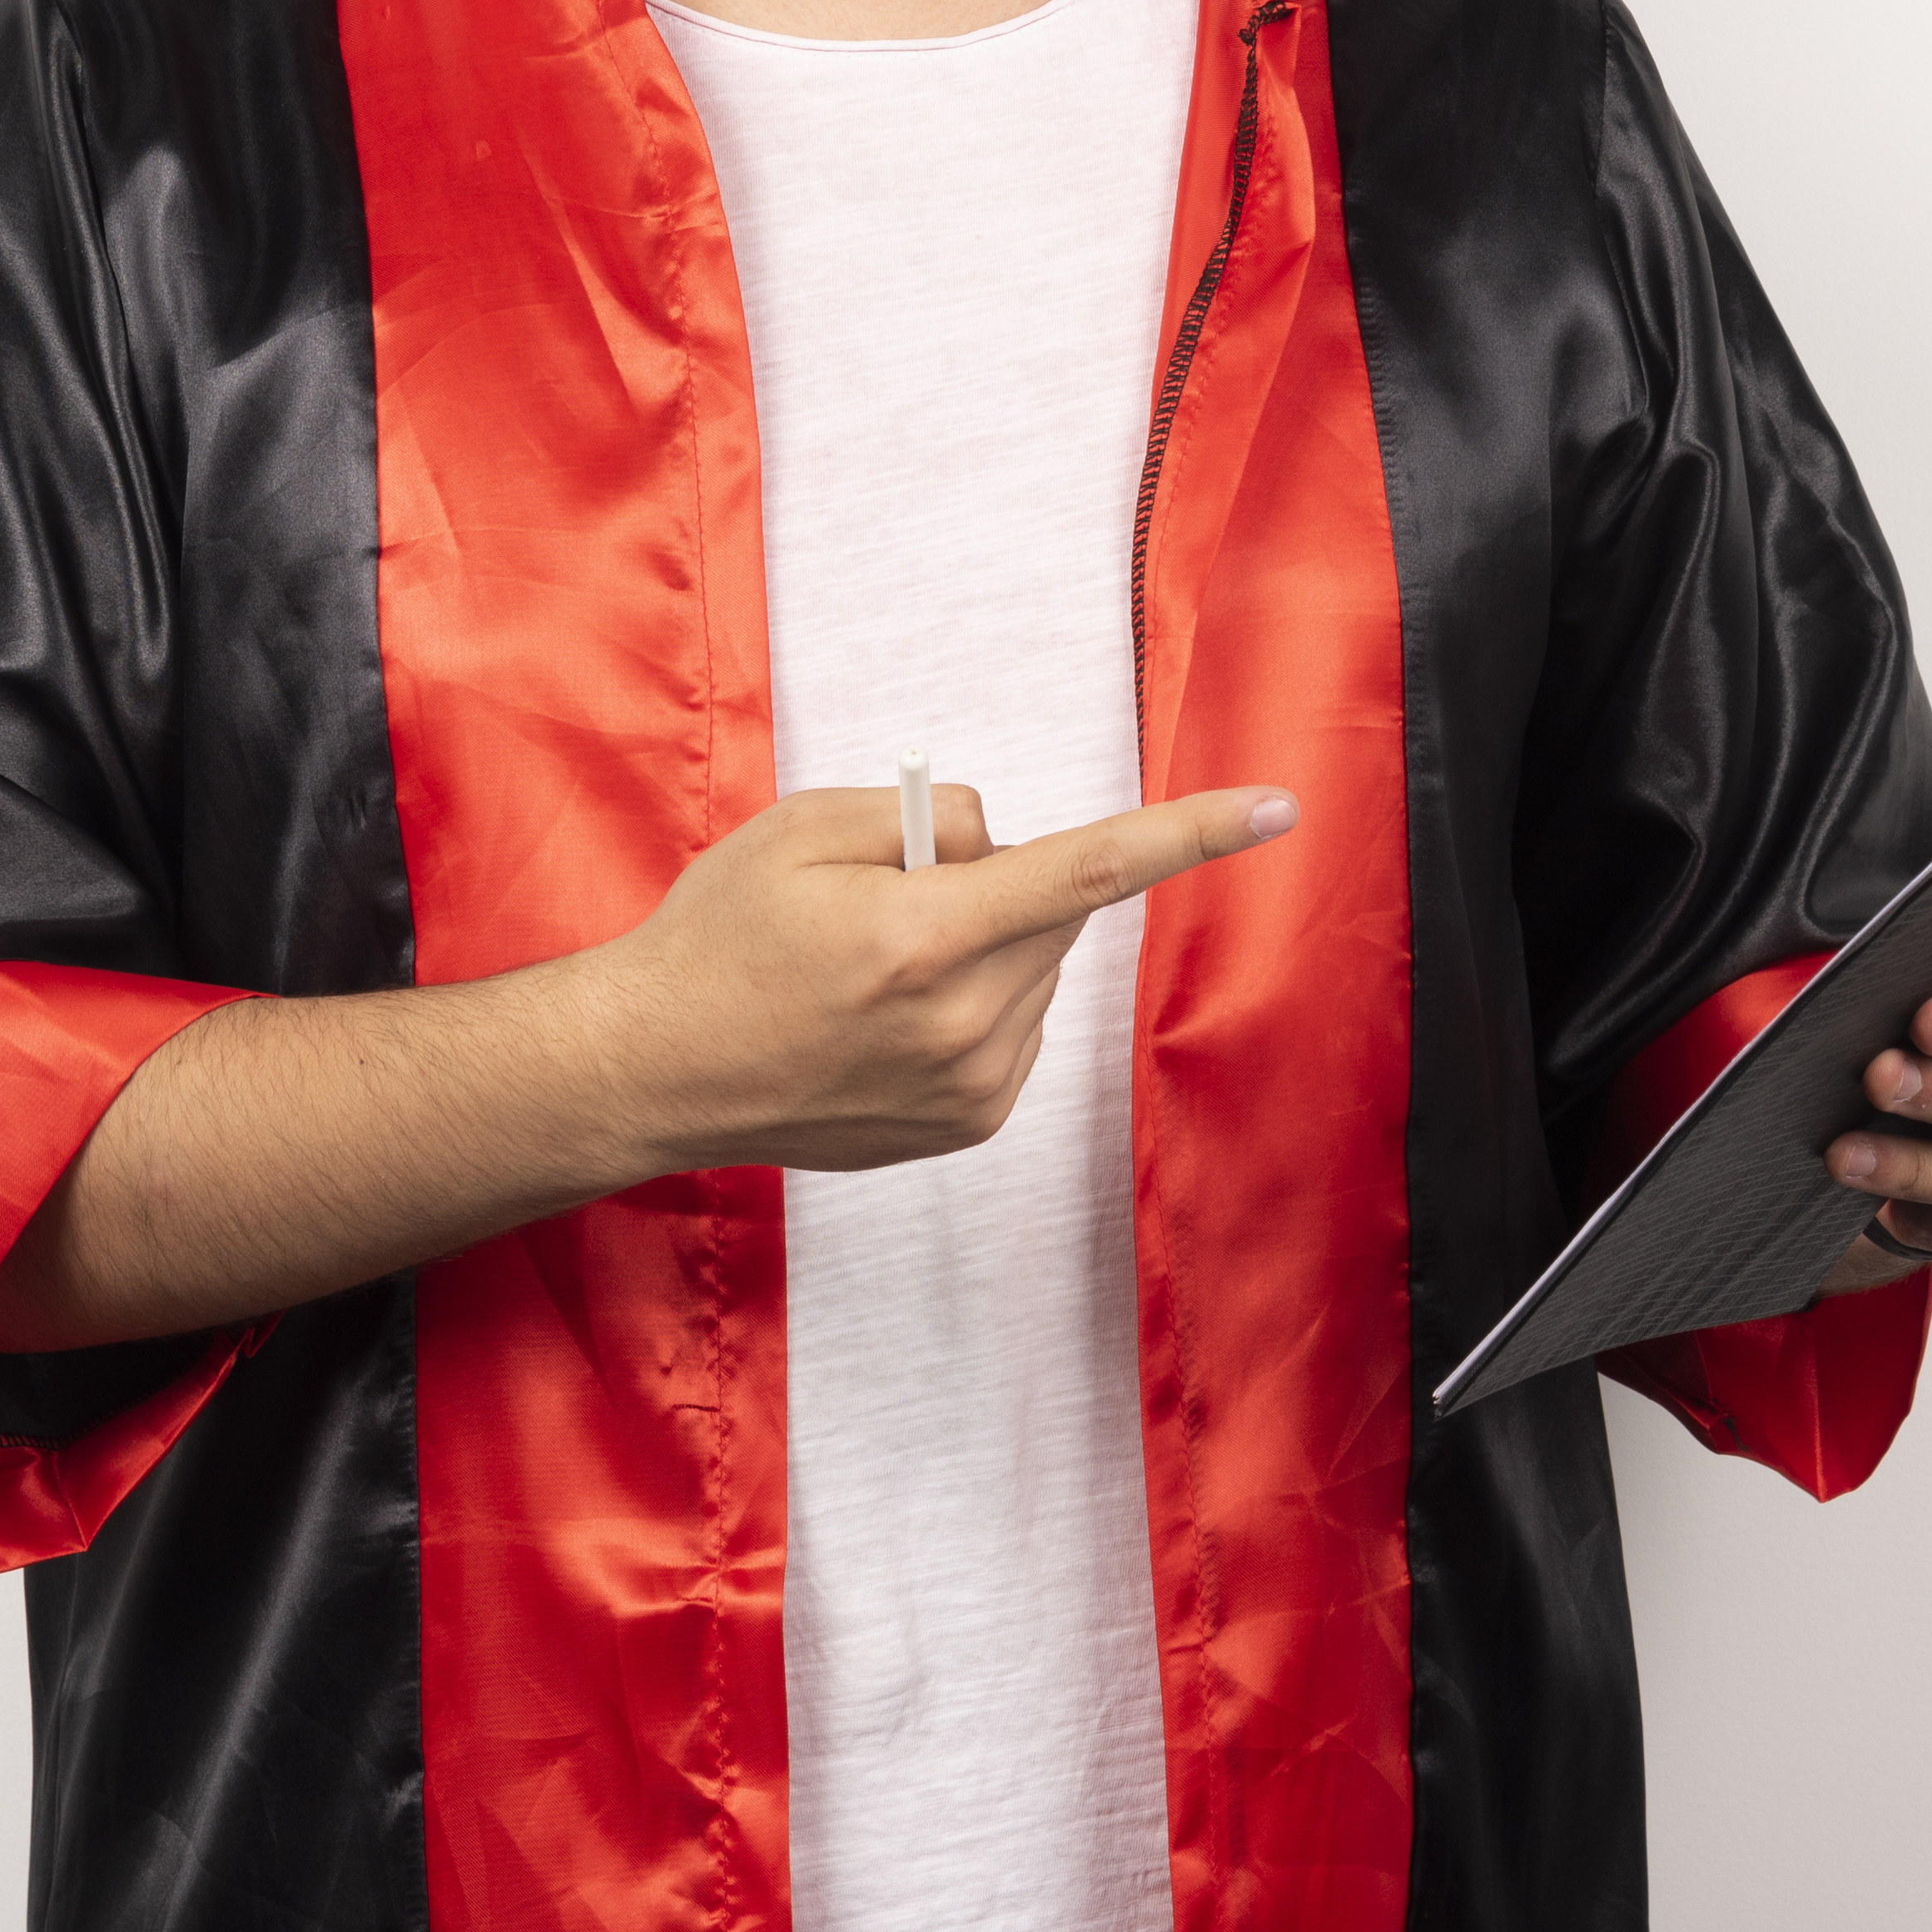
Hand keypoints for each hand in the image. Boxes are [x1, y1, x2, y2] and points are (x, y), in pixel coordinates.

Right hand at [590, 778, 1295, 1174]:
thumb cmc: (718, 938)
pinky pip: (1017, 1027)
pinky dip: (978, 1002)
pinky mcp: (969, 1123)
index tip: (1277, 808)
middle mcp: (962, 1022)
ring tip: (876, 968)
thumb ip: (925, 816)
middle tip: (897, 895)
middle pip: (1052, 913)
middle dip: (1001, 883)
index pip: (1090, 870)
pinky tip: (889, 1017)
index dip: (1192, 833)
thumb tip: (1002, 843)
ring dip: (990, 947)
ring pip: (1038, 972)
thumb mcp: (805, 828)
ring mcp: (970, 1086)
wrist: (653, 1069)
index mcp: (925, 938)